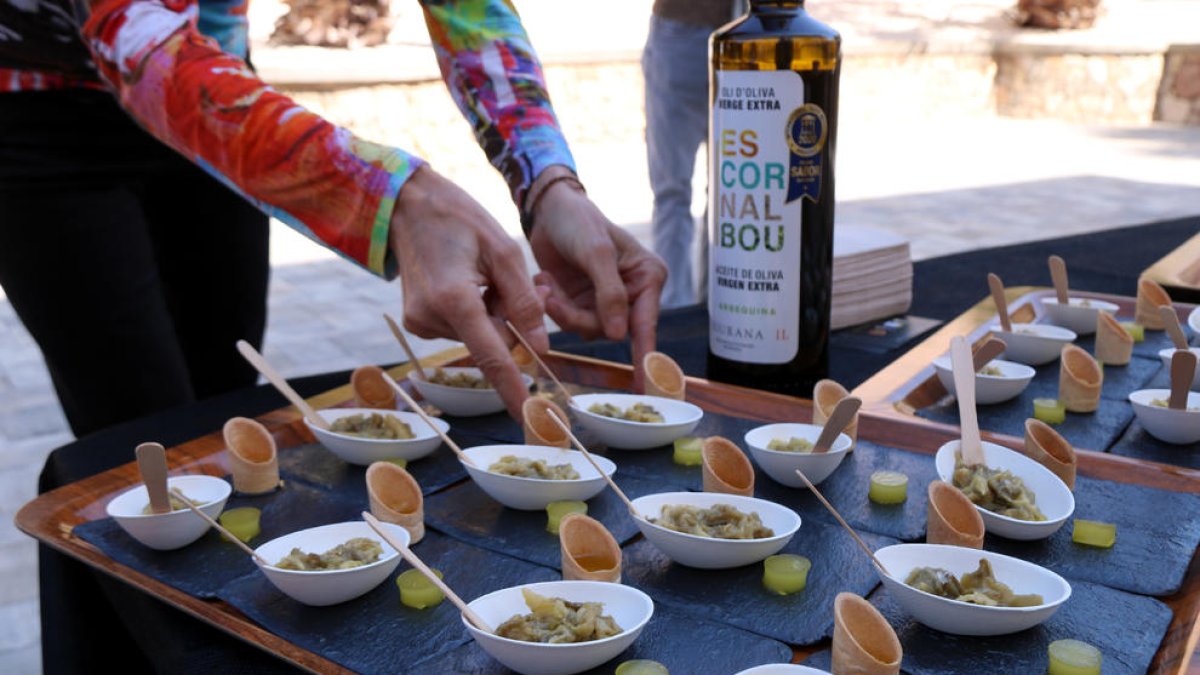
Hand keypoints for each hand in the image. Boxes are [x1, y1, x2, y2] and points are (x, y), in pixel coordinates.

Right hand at [389, 165, 546, 418]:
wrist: (408, 206)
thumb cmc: (461, 220)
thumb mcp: (504, 251)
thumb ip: (525, 301)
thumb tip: (539, 348)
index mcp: (455, 300)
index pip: (492, 356)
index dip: (512, 389)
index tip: (527, 417)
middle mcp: (431, 319)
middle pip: (493, 342)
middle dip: (513, 320)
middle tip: (519, 282)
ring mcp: (420, 323)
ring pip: (480, 335)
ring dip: (494, 313)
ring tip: (484, 276)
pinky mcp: (417, 322)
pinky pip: (463, 328)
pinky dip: (476, 313)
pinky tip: (468, 282)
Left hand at [528, 174, 666, 390]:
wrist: (547, 208)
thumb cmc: (579, 220)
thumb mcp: (596, 252)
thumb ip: (610, 293)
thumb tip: (620, 334)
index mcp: (647, 277)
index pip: (646, 323)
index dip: (645, 356)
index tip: (647, 388)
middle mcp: (630, 292)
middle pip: (609, 329)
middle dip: (577, 317)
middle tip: (551, 297)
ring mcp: (603, 300)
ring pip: (585, 328)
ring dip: (560, 311)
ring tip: (544, 284)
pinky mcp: (579, 301)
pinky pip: (567, 320)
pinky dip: (552, 305)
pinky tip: (543, 282)